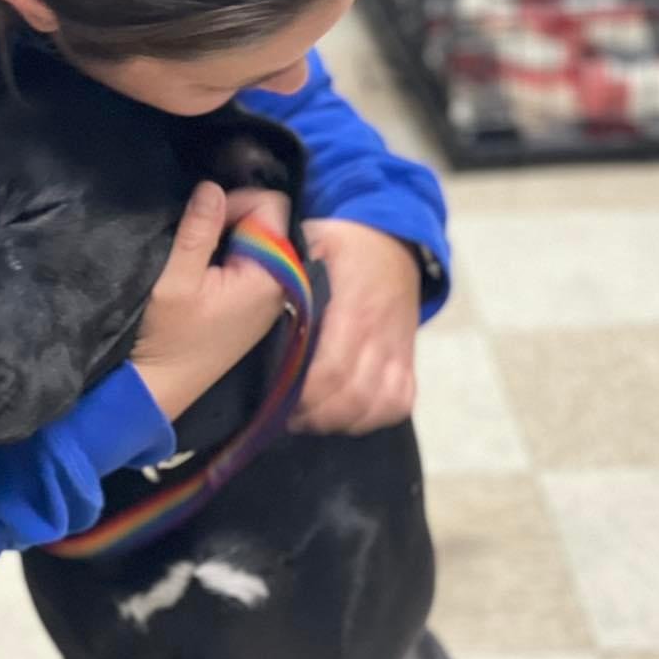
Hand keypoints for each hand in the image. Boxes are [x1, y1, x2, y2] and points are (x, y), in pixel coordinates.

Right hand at [132, 183, 289, 421]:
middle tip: (193, 237)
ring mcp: (272, 297)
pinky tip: (202, 272)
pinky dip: (230, 256)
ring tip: (194, 255)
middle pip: (268, 221)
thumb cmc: (165, 338)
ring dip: (228, 238)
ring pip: (258, 239)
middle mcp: (283, 283)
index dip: (234, 201)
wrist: (157, 391)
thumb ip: (198, 229)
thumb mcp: (175, 279)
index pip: (272, 205)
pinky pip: (253, 261)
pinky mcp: (256, 307)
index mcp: (272, 274)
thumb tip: (212, 186)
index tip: (200, 220)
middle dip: (231, 219)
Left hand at [291, 220, 420, 435]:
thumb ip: (283, 268)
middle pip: (351, 397)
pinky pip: (399, 402)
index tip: (275, 400)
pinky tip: (346, 414)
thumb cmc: (342, 242)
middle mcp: (379, 334)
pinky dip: (373, 417)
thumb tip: (250, 288)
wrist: (394, 237)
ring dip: (341, 421)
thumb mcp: (309, 240)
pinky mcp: (408, 358)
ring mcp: (398, 349)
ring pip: (376, 406)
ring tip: (310, 418)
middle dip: (315, 416)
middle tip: (284, 416)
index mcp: (353, 308)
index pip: (330, 369)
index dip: (303, 394)